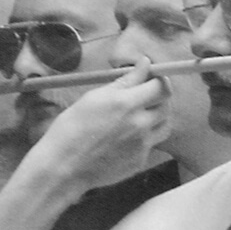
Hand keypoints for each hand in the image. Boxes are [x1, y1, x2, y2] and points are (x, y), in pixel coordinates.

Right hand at [21, 60, 170, 197]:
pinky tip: (125, 137)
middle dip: (159, 97)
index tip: (150, 78)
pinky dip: (144, 137)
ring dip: (157, 117)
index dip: (159, 79)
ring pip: (164, 125)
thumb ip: (124, 81)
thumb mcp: (94, 97)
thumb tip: (145, 64)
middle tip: (144, 96)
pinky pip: (151, 144)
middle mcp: (140, 124)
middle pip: (167, 105)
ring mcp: (142, 145)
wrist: (63, 166)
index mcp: (126, 103)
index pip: (160, 87)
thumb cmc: (71, 128)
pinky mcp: (139, 161)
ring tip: (139, 116)